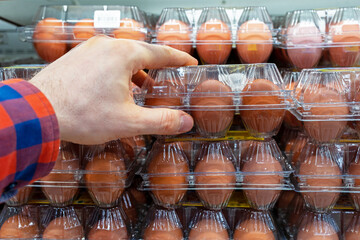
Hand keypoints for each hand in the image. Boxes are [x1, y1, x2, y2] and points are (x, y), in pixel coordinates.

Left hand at [30, 35, 196, 143]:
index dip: (178, 59)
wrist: (37, 112)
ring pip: (121, 56)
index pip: (161, 53)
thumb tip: (185, 122)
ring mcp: (88, 49)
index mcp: (123, 55)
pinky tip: (116, 88)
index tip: (189, 62)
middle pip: (141, 52)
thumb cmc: (81, 114)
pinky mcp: (76, 57)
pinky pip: (104, 59)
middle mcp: (106, 46)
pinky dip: (117, 71)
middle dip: (157, 65)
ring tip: (143, 87)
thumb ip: (161, 121)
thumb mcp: (129, 121)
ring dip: (136, 70)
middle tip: (169, 74)